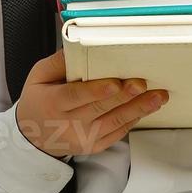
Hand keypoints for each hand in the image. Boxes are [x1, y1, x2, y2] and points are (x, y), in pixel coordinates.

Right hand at [15, 49, 169, 156]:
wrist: (34, 138)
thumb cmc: (38, 101)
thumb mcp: (38, 76)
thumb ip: (58, 62)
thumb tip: (78, 47)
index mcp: (53, 103)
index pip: (76, 96)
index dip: (96, 91)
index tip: (115, 83)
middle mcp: (69, 123)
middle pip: (100, 109)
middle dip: (124, 96)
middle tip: (143, 84)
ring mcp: (84, 137)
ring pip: (114, 122)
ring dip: (138, 109)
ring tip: (157, 97)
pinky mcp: (95, 145)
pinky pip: (118, 132)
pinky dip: (133, 119)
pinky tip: (146, 107)